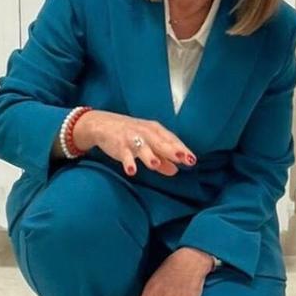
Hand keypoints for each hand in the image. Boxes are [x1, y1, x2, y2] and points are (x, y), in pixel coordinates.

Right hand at [72, 110, 194, 176]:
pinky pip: (124, 154)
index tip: (192, 159)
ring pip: (142, 147)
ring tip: (156, 164)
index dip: (181, 149)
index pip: (171, 140)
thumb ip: (162, 157)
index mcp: (155, 130)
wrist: (103, 124)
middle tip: (183, 159)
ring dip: (149, 155)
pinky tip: (131, 171)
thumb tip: (176, 170)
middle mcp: (145, 132)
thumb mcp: (148, 144)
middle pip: (160, 142)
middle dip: (172, 150)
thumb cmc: (130, 134)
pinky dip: (127, 162)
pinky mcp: (118, 145)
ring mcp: (132, 138)